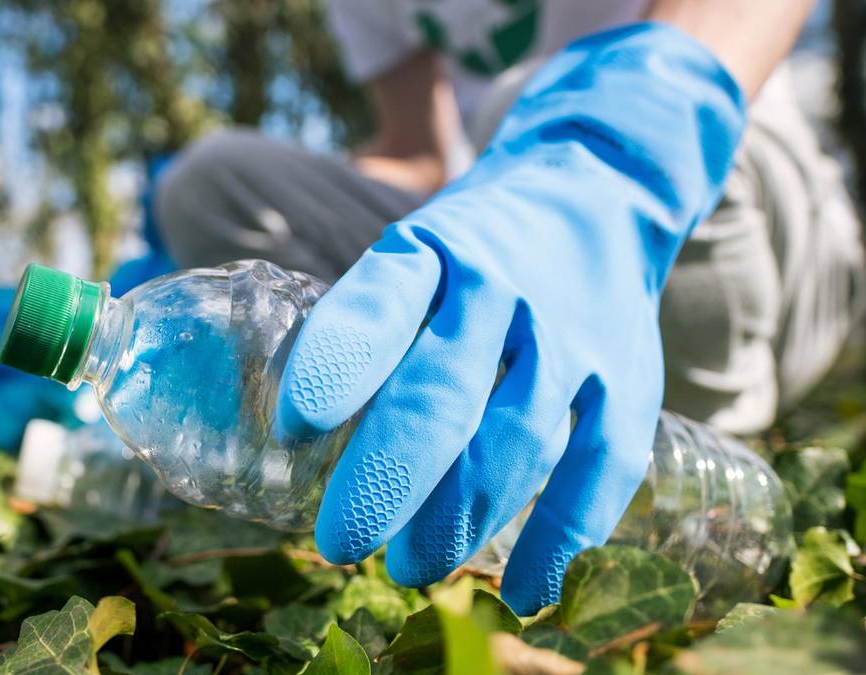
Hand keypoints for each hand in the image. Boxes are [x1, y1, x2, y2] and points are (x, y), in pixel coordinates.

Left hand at [276, 23, 745, 613]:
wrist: (596, 192)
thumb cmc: (473, 249)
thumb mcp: (412, 254)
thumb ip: (367, 331)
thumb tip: (295, 442)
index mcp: (434, 251)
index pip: (381, 301)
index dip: (337, 365)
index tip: (293, 427)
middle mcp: (505, 289)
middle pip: (444, 393)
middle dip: (387, 477)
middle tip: (339, 542)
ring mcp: (574, 336)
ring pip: (516, 440)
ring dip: (459, 519)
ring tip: (408, 566)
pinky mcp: (630, 379)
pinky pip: (601, 468)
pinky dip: (561, 538)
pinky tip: (523, 593)